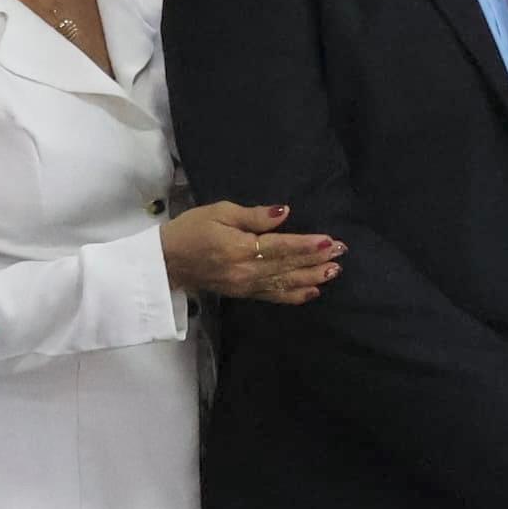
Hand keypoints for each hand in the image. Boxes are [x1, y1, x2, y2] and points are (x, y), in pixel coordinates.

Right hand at [164, 201, 342, 301]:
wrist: (166, 262)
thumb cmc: (191, 229)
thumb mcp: (219, 212)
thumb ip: (254, 216)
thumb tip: (284, 212)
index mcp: (240, 248)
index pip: (280, 247)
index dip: (306, 245)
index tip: (330, 241)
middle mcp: (246, 271)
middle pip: (287, 266)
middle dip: (316, 260)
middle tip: (342, 252)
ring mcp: (245, 286)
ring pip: (284, 283)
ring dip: (311, 278)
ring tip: (334, 272)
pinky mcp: (243, 294)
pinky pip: (273, 296)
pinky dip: (294, 295)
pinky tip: (312, 292)